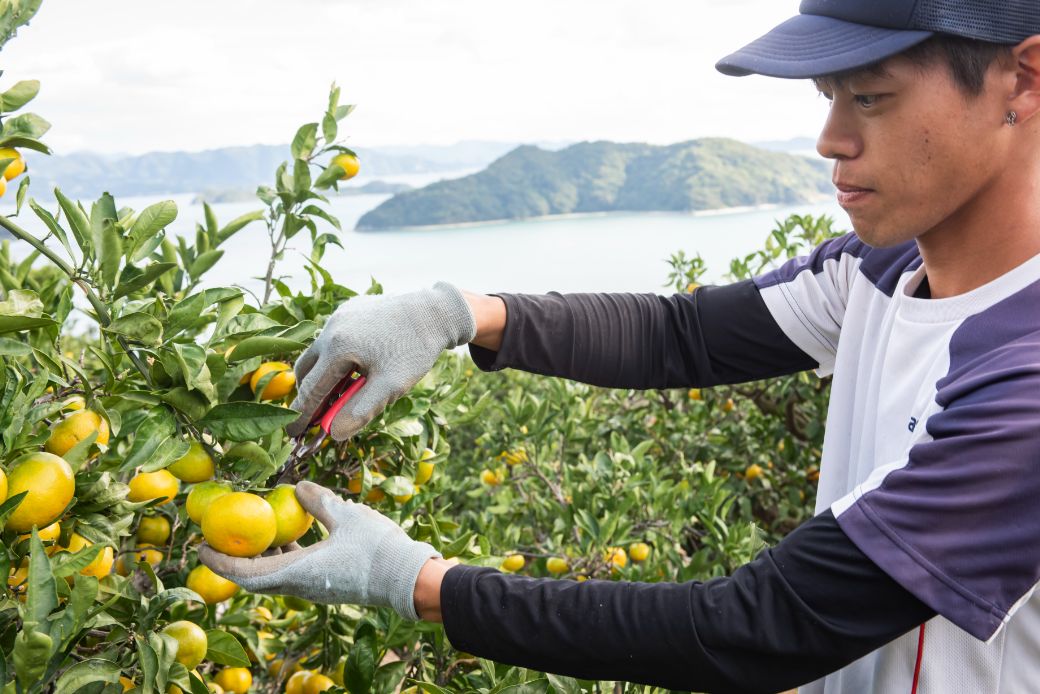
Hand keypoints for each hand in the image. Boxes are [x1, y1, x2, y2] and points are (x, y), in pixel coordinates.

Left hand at [198, 481, 440, 619]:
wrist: (408, 577)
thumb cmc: (377, 547)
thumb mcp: (347, 514)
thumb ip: (318, 501)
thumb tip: (296, 487)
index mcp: (299, 572)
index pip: (247, 573)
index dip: (220, 562)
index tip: (202, 547)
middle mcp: (301, 586)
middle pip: (256, 578)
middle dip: (235, 559)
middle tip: (222, 537)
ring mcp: (315, 589)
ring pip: (275, 576)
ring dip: (261, 557)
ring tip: (255, 532)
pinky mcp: (327, 585)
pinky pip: (294, 573)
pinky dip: (283, 557)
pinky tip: (291, 536)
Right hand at [287, 281, 476, 440]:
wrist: (434, 312)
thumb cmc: (414, 350)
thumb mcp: (391, 386)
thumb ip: (361, 411)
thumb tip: (335, 434)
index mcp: (337, 348)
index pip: (311, 389)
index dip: (302, 415)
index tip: (292, 434)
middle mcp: (331, 329)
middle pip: (306, 369)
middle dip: (308, 394)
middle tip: (316, 415)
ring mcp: (339, 316)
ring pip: (319, 352)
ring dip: (323, 375)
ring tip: (339, 394)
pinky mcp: (350, 309)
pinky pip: (333, 337)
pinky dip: (335, 357)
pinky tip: (355, 368)